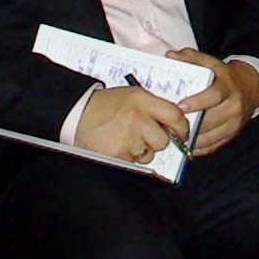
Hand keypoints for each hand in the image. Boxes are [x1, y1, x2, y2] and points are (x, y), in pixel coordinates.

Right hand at [72, 83, 191, 161]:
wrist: (77, 114)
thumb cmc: (106, 106)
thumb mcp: (132, 96)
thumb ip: (154, 106)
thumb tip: (178, 123)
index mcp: (141, 99)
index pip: (175, 116)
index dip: (182, 127)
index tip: (182, 133)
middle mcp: (137, 117)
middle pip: (164, 140)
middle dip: (157, 141)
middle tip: (143, 135)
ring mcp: (128, 137)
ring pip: (149, 154)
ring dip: (142, 150)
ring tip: (125, 138)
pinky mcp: (119, 154)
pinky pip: (134, 162)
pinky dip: (128, 157)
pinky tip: (117, 145)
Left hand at [160, 49, 258, 155]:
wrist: (250, 88)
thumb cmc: (225, 76)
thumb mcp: (212, 63)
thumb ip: (192, 58)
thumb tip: (171, 56)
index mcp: (228, 87)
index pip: (215, 95)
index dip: (198, 102)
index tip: (181, 106)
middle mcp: (234, 107)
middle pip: (210, 120)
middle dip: (189, 124)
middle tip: (168, 125)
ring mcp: (234, 124)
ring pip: (209, 137)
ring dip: (189, 138)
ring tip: (172, 135)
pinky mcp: (231, 136)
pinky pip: (212, 147)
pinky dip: (196, 148)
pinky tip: (183, 145)